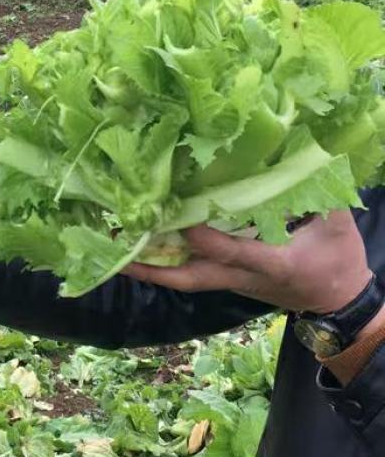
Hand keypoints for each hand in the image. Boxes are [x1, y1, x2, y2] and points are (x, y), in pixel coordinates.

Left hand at [123, 211, 371, 315]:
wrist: (338, 301)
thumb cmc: (337, 259)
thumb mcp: (335, 225)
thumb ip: (319, 192)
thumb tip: (300, 155)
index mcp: (273, 264)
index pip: (234, 253)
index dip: (207, 240)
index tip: (182, 222)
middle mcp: (244, 278)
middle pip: (192, 278)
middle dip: (154, 269)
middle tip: (118, 253)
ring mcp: (234, 283)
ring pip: (187, 278)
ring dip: (153, 267)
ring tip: (118, 248)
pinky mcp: (230, 281)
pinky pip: (193, 273)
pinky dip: (168, 263)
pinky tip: (146, 247)